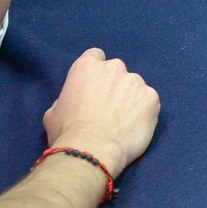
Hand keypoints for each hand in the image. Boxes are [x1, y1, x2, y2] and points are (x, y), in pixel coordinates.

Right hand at [41, 48, 160, 178]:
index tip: (95, 87)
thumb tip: (76, 101)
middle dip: (114, 86)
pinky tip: (133, 127)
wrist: (92, 151)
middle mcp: (114, 67)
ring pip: (134, 87)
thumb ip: (68, 97)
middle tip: (108, 109)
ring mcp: (135, 81)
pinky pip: (148, 101)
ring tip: (122, 122)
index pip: (95, 56)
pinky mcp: (151, 97)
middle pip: (117, 72)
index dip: (95, 73)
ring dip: (130, 99)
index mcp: (87, 66)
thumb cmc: (68, 133)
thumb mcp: (54, 111)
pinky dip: (143, 112)